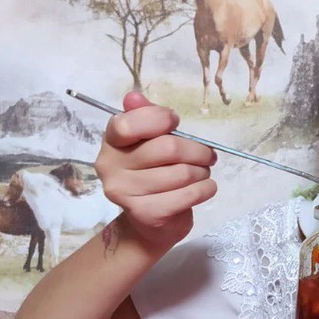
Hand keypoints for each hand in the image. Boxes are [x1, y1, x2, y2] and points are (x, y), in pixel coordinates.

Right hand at [94, 91, 216, 249]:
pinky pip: (188, 195)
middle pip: (167, 149)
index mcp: (111, 142)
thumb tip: (133, 97)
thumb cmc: (154, 172)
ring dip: (203, 172)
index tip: (175, 124)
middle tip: (207, 156)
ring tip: (202, 173)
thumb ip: (145, 117)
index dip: (159, 119)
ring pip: (182, 173)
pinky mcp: (146, 213)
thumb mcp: (150, 142)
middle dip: (197, 151)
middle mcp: (110, 167)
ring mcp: (125, 192)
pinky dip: (206, 189)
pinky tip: (205, 187)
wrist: (149, 221)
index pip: (128, 124)